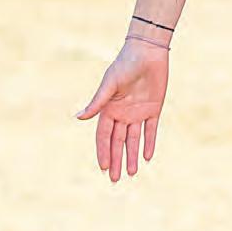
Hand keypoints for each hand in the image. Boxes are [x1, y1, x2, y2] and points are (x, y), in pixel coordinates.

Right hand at [77, 38, 169, 184]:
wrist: (148, 51)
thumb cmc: (125, 64)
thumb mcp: (109, 84)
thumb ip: (97, 103)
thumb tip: (78, 118)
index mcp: (109, 109)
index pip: (104, 136)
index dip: (103, 151)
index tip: (103, 167)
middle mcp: (122, 114)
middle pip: (117, 142)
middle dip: (116, 160)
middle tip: (115, 179)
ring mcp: (138, 113)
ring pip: (134, 140)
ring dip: (132, 155)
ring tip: (131, 173)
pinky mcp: (154, 109)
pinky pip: (151, 130)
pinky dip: (149, 143)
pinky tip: (147, 157)